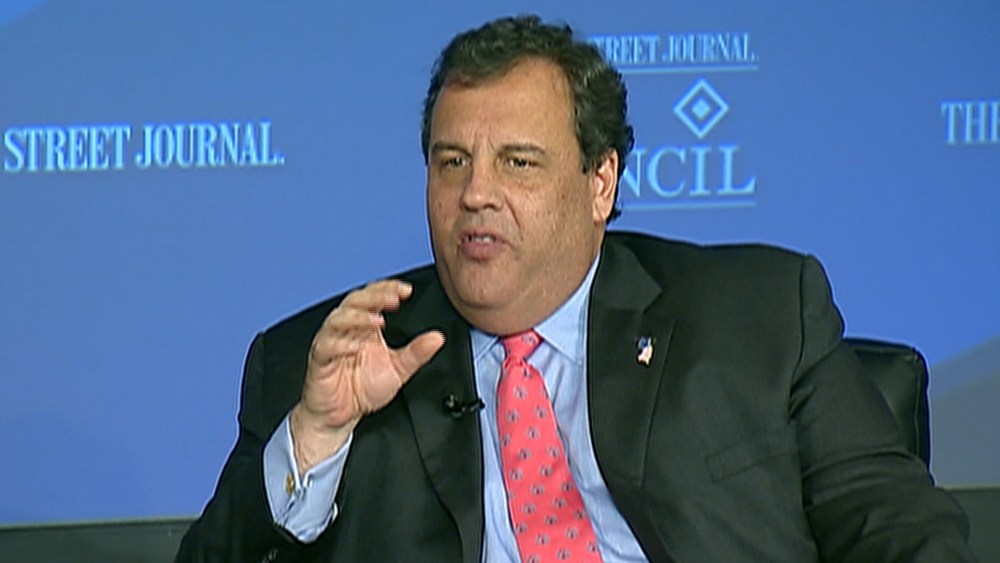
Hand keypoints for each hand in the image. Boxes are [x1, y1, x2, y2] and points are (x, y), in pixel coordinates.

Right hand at [290, 280, 444, 473]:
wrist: (341, 416)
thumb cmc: (363, 388)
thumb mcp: (398, 370)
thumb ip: (417, 353)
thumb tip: (437, 338)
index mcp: (366, 327)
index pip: (374, 297)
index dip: (388, 289)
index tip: (406, 290)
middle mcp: (347, 330)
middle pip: (356, 301)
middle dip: (375, 296)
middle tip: (393, 298)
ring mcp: (331, 343)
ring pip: (337, 318)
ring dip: (358, 316)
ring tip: (378, 320)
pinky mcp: (320, 361)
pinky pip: (325, 347)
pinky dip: (340, 344)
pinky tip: (355, 346)